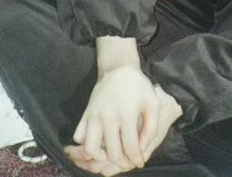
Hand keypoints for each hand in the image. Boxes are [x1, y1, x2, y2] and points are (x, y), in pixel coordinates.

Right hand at [66, 83, 181, 175]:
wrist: (118, 69)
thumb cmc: (139, 87)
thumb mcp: (153, 104)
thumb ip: (150, 128)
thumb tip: (142, 149)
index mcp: (126, 114)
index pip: (130, 147)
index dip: (136, 160)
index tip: (140, 163)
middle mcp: (108, 117)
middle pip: (111, 153)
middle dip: (122, 163)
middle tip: (128, 162)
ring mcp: (94, 115)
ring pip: (90, 149)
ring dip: (100, 157)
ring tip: (111, 155)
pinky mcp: (85, 114)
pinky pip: (79, 136)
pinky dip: (85, 144)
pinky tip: (99, 143)